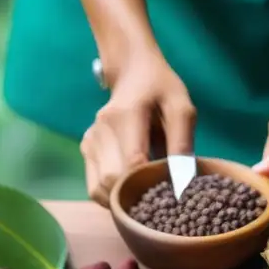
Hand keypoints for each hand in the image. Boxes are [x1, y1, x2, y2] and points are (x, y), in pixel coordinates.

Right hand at [80, 52, 195, 206]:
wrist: (131, 71)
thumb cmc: (160, 89)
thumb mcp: (181, 107)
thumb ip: (182, 142)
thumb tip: (182, 181)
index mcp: (126, 115)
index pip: (133, 163)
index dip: (151, 182)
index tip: (169, 188)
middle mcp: (101, 130)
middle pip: (112, 181)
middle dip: (136, 193)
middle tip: (158, 193)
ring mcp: (90, 141)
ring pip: (99, 189)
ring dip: (122, 198)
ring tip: (143, 192)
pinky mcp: (85, 150)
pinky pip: (94, 188)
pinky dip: (111, 196)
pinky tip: (129, 189)